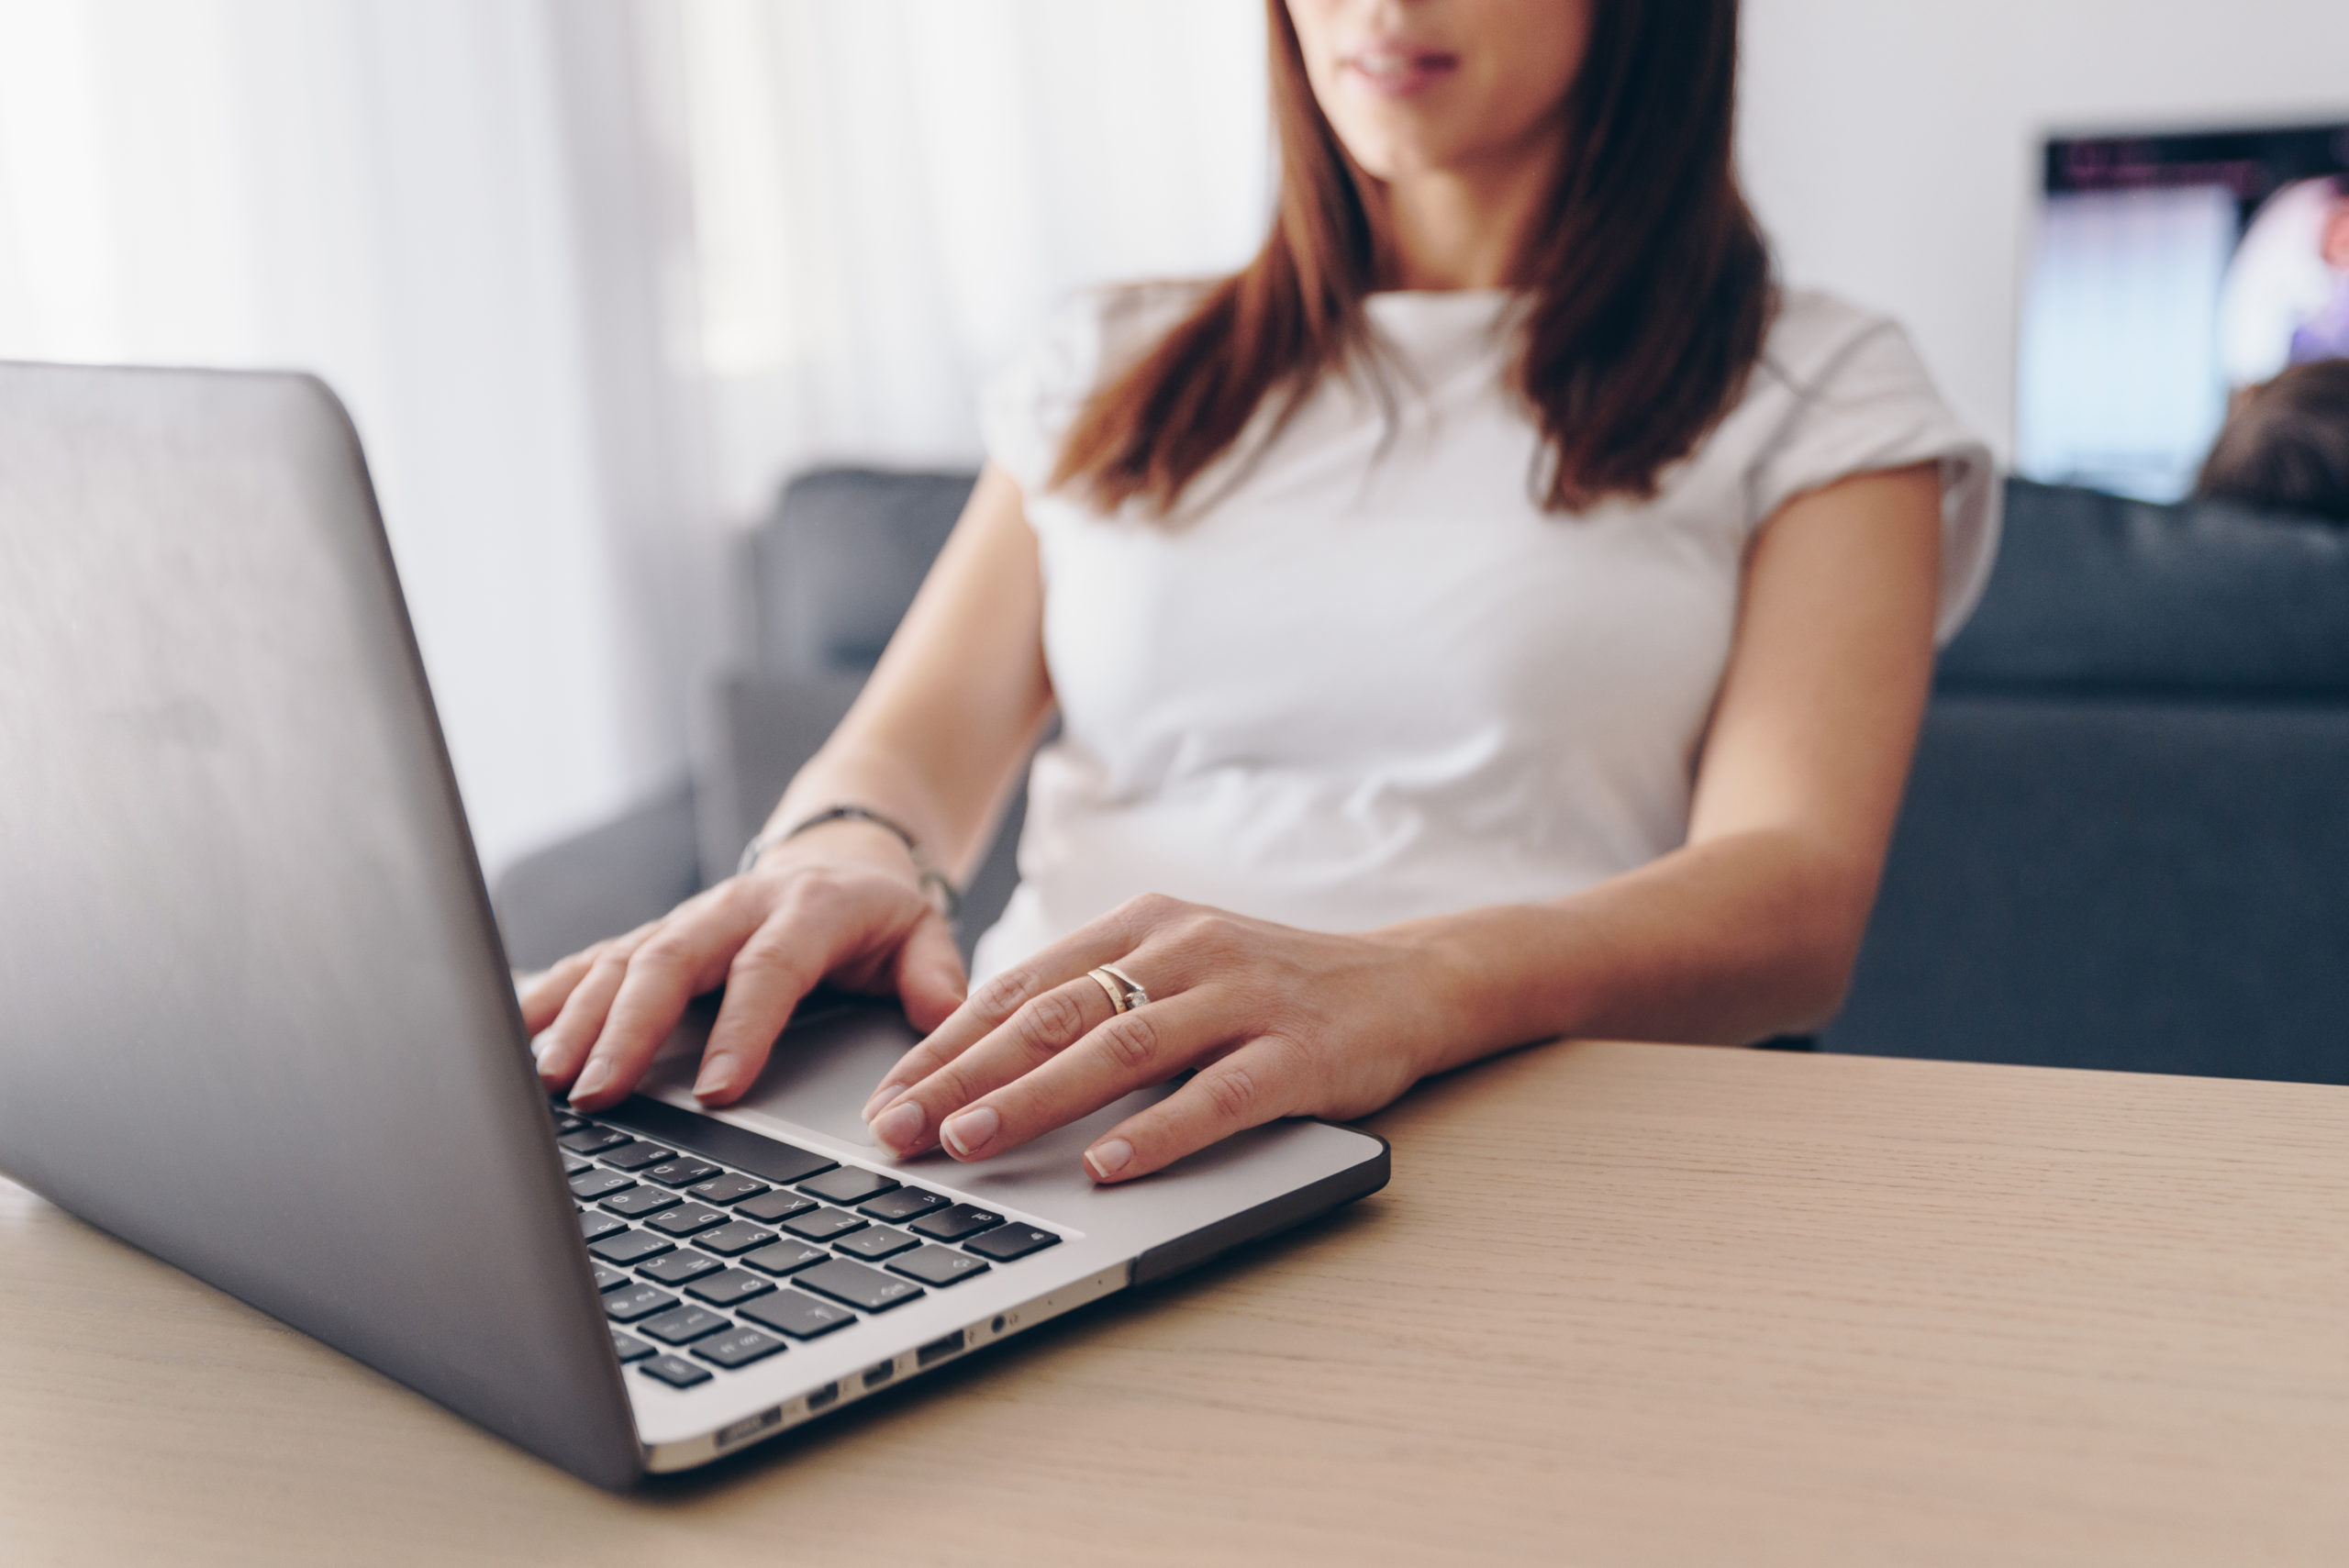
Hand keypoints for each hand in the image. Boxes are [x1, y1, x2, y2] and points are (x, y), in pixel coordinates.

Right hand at [523, 824, 967, 1110]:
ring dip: (580, 1019)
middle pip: (670, 961)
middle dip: (629, 1028)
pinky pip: (593, 960)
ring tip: (550, 1079)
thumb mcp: (922, 934)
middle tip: (598, 1091)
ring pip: (621, 962)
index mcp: (805, 910)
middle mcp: (734, 908)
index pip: (767, 970)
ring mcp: (686, 920)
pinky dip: (552, 993)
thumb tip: (944, 1019)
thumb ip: (934, 976)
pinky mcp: (654, 935)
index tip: (718, 1093)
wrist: (840, 851)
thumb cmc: (878, 911)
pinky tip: (515, 1031)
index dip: (741, 1029)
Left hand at [859, 893, 1439, 1182]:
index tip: (884, 1097)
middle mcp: (1183, 950)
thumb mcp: (1172, 969)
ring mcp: (1243, 998)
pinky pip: (1218, 1096)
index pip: (1020, 988)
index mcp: (1140, 926)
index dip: (945, 1044)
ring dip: (1035, 1099)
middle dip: (962, 1076)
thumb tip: (974, 1061)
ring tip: (969, 1141)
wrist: (1404, 981)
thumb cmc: (1267, 987)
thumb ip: (1092, 999)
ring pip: (1121, 1050)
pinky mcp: (1297, 1052)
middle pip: (1053, 1016)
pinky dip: (1159, 1133)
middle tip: (895, 1128)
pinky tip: (1108, 1167)